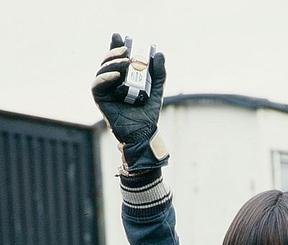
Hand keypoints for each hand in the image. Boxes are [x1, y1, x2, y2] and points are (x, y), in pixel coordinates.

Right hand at [91, 33, 168, 172]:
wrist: (143, 134)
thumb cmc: (147, 115)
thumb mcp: (156, 91)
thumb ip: (159, 74)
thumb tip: (159, 53)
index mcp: (122, 79)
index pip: (116, 59)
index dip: (116, 46)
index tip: (121, 37)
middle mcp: (111, 83)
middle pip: (107, 62)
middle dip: (114, 53)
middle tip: (126, 50)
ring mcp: (105, 91)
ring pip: (102, 71)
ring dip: (112, 63)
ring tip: (126, 62)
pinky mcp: (100, 100)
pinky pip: (97, 85)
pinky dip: (105, 78)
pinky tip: (116, 76)